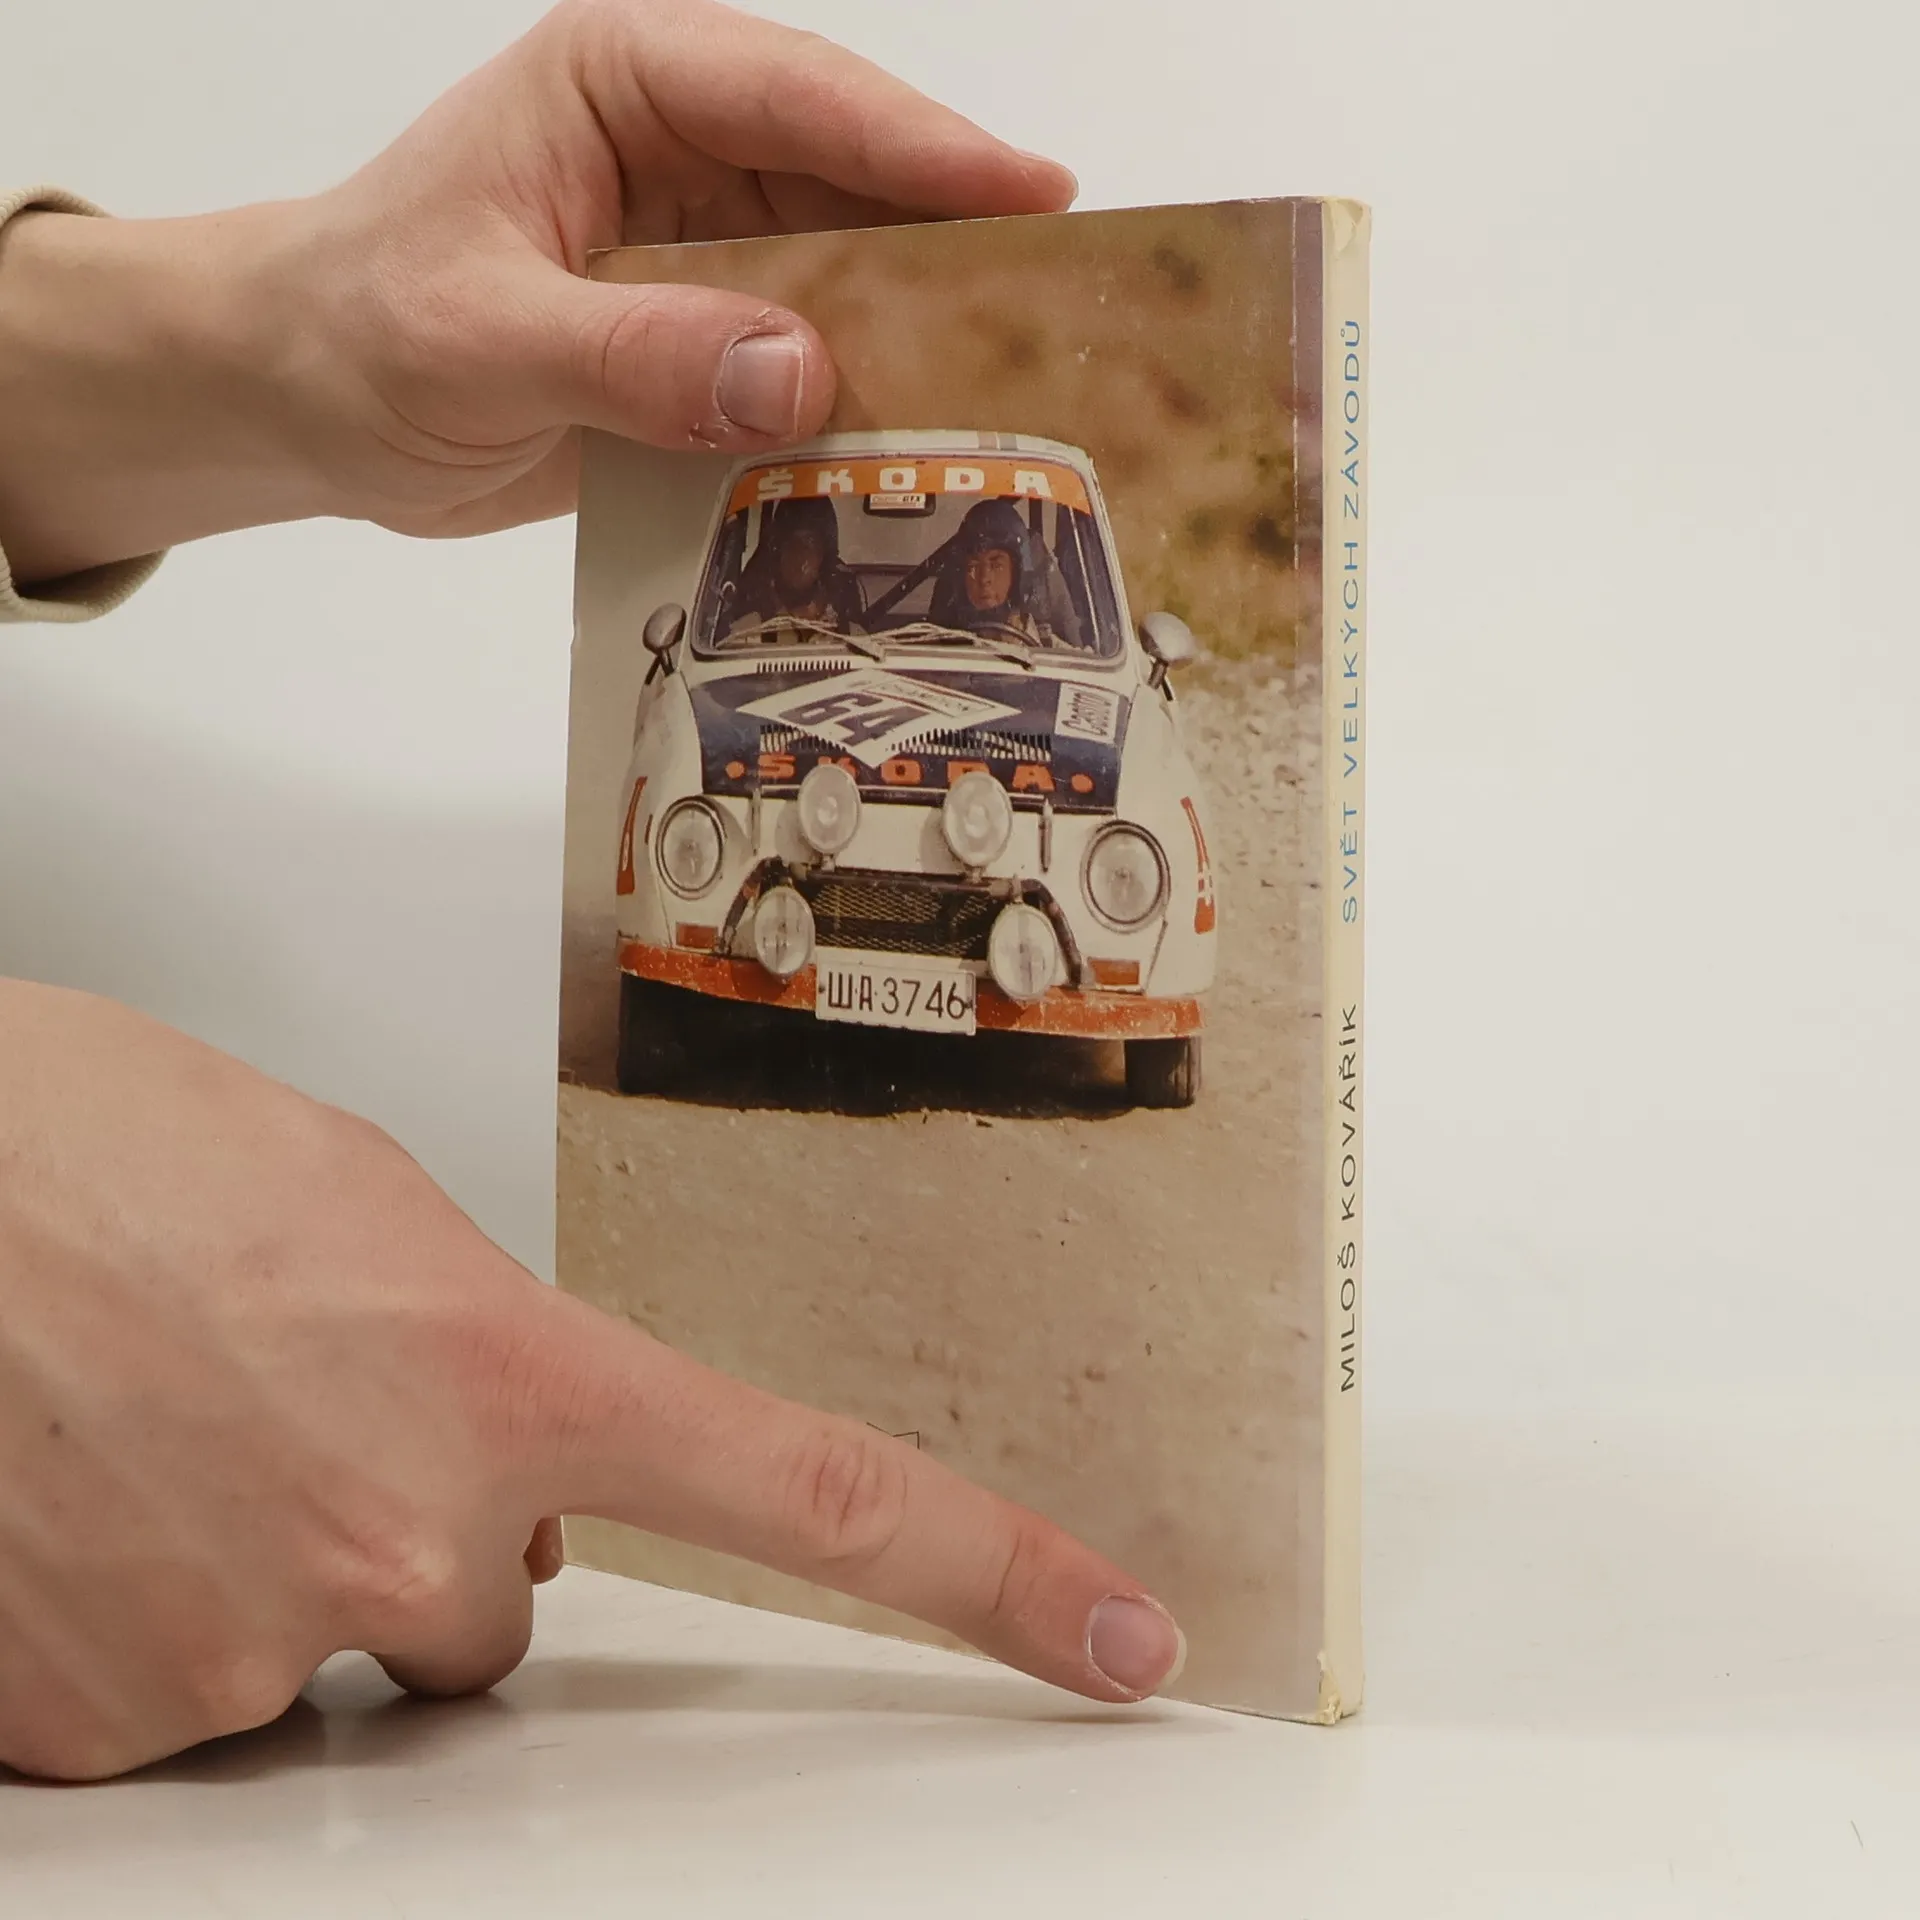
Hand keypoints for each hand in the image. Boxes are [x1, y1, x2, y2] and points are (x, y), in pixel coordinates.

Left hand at [0, 0, 1075, 579]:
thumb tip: (799, 373)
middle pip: (852, 176)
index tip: (1028, 195)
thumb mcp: (477, 337)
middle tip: (1075, 293)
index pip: (791, 93)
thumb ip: (632, 354)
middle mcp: (683, 156)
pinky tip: (926, 447)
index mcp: (621, 85)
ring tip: (1031, 378)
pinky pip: (815, 365)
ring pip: (850, 273)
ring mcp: (706, 254)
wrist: (306, 403)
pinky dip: (865, 406)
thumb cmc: (357, 328)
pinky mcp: (710, 344)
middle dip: (956, 234)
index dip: (916, 144)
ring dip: (924, 330)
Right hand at [0, 982, 1182, 1781]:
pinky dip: (166, 1600)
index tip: (1113, 1640)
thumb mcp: (359, 1200)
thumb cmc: (101, 1149)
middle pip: (501, 1602)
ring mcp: (259, 1648)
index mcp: (508, 1379)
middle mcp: (409, 1539)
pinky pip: (203, 1683)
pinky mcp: (115, 1729)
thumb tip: (517, 1464)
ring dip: (286, 1553)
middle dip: (435, 1525)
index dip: (989, 1576)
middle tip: (299, 1399)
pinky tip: (96, 1486)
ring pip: (345, 1642)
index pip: (812, 1496)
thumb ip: (485, 1345)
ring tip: (172, 1419)